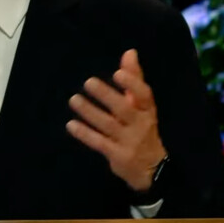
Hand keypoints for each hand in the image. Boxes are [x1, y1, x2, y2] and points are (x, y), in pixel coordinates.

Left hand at [66, 48, 166, 191]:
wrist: (152, 169)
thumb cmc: (142, 128)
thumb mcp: (142, 106)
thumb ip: (134, 79)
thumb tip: (129, 52)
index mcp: (147, 110)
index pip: (144, 95)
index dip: (132, 84)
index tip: (118, 73)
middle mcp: (140, 125)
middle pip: (123, 109)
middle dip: (106, 95)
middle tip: (88, 82)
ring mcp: (129, 142)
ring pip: (108, 125)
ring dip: (90, 112)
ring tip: (73, 99)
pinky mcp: (118, 155)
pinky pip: (99, 143)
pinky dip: (85, 134)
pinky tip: (71, 124)